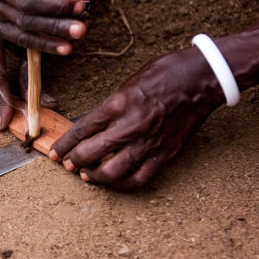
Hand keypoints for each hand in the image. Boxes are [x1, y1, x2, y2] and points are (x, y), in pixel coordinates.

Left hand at [0, 0, 86, 53]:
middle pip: (26, 21)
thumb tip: (55, 40)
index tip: (69, 49)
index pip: (21, 38)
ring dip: (55, 4)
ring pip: (25, 0)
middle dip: (57, 27)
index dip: (46, 45)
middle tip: (81, 30)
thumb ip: (19, 24)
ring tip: (78, 5)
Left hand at [49, 48, 224, 189]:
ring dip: (94, 177)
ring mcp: (148, 142)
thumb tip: (92, 125)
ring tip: (87, 175)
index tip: (56, 153)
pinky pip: (139, 178)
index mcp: (118, 103)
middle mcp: (130, 126)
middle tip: (69, 164)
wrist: (202, 77)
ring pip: (111, 172)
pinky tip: (115, 182)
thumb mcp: (128, 82)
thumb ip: (109, 106)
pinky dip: (122, 185)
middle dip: (73, 161)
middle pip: (90, 153)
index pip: (81, 130)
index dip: (64, 144)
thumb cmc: (165, 73)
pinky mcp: (165, 154)